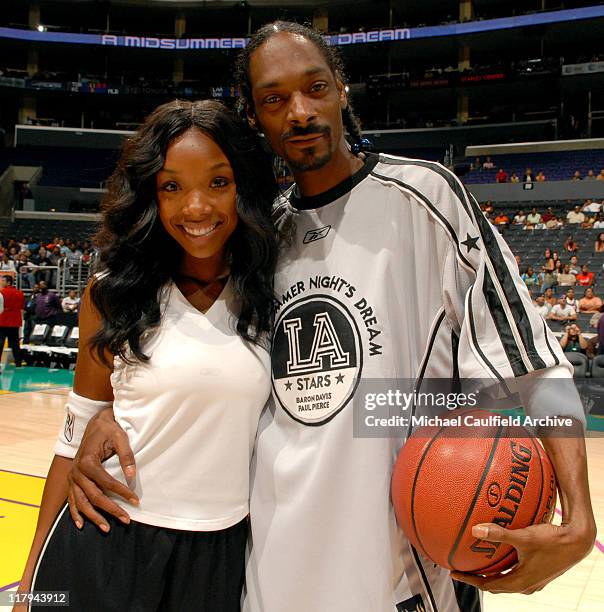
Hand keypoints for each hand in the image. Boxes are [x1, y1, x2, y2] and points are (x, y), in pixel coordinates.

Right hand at [68, 407, 137, 531]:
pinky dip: (75, 512)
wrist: (96, 423)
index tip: (136, 500)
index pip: (106, 483)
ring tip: (107, 528)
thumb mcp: (120, 438)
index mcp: (88, 461)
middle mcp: (77, 472)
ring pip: (81, 502)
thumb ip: (126, 456)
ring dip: (93, 516)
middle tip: (126, 520)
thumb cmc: (109, 429)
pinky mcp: (72, 479)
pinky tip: (81, 524)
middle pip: (94, 496)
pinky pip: (71, 499)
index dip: (122, 492)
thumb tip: (132, 475)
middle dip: (110, 509)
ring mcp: (73, 477)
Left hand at [450, 521, 594, 593]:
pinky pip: (515, 572)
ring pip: (506, 579)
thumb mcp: (524, 537)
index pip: (489, 586)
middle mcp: (527, 584)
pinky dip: (503, 566)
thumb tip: (475, 530)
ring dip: (491, 573)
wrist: (577, 541)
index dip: (470, 580)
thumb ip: (499, 534)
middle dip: (478, 577)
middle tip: (462, 568)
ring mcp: (534, 579)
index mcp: (521, 582)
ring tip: (477, 561)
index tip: (454, 573)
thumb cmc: (552, 540)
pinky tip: (499, 552)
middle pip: (496, 585)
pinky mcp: (538, 571)